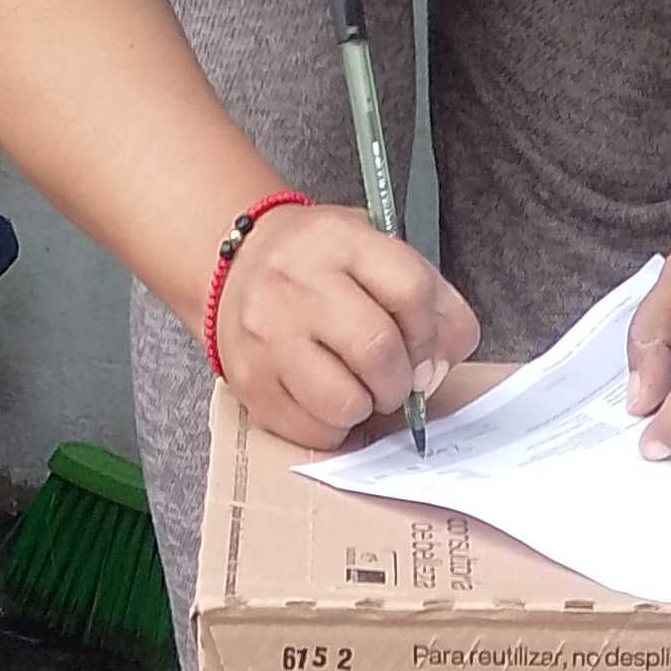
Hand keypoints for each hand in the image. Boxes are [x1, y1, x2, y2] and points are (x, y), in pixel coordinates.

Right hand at [213, 203, 477, 447]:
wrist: (235, 265)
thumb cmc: (323, 267)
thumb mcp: (378, 255)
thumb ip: (430, 302)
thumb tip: (435, 370)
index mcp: (341, 241)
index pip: (412, 290)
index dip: (430, 333)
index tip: (421, 347)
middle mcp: (297, 282)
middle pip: (378, 351)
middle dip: (399, 381)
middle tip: (391, 381)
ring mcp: (268, 334)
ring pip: (344, 401)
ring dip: (366, 408)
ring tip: (357, 390)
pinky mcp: (249, 381)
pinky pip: (313, 430)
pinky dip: (334, 427)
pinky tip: (327, 401)